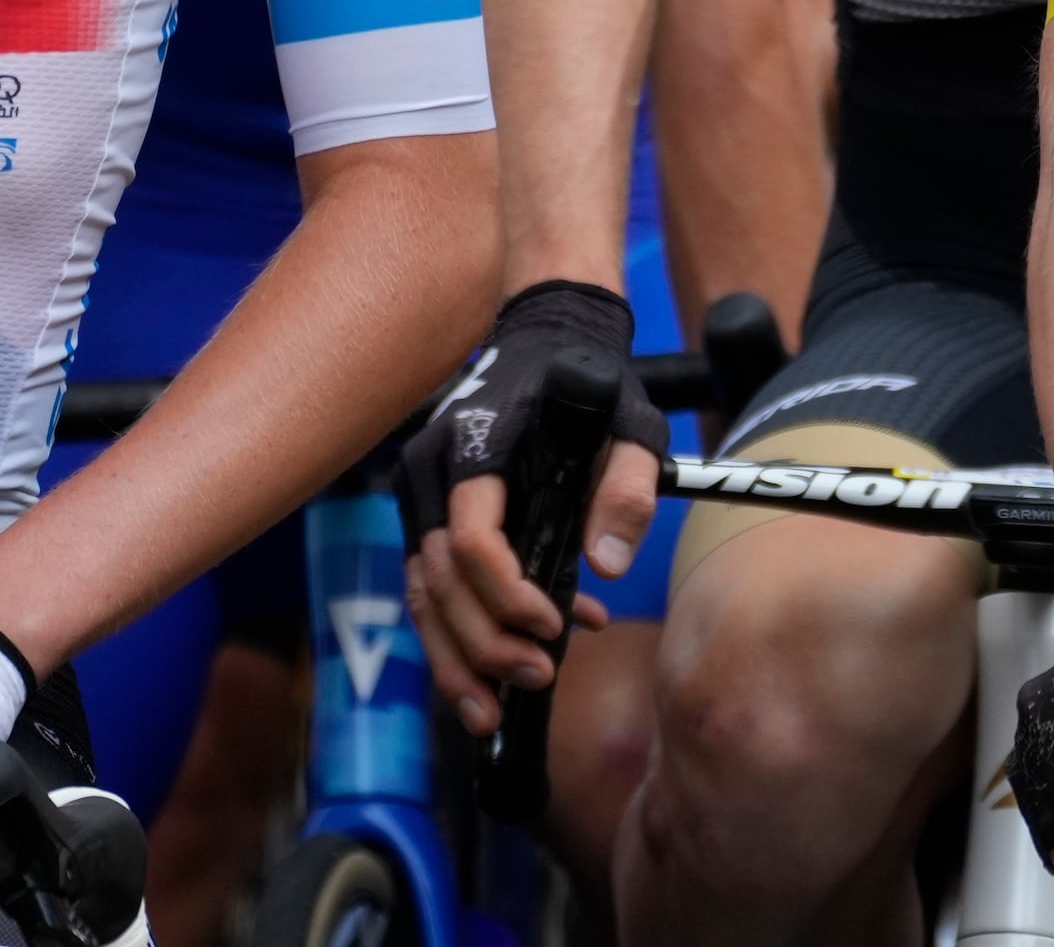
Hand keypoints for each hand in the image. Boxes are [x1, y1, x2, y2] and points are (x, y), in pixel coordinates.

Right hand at [397, 280, 664, 732]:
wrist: (548, 336)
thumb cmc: (593, 384)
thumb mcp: (632, 425)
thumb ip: (626, 490)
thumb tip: (605, 568)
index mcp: (477, 444)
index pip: (471, 538)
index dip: (506, 594)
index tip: (553, 627)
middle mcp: (432, 471)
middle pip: (437, 578)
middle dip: (481, 643)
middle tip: (535, 680)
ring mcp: (421, 493)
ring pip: (420, 591)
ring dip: (452, 658)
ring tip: (489, 717)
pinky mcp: (429, 513)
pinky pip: (429, 584)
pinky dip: (457, 634)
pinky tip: (498, 672)